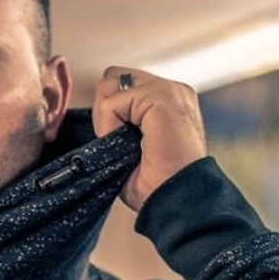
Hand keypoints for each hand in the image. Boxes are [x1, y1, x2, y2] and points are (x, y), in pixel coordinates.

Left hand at [93, 67, 206, 211]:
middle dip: (105, 108)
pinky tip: (128, 146)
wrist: (179, 202)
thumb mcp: (132, 146)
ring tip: (125, 146)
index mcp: (168, 100)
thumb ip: (120, 119)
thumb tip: (99, 106)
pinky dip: (109, 126)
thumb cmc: (157, 185)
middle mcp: (172, 90)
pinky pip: (112, 102)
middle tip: (118, 143)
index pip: (121, 85)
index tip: (123, 144)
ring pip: (109, 85)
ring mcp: (170, 90)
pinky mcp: (162, 96)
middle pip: (113, 77)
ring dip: (107, 117)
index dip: (110, 113)